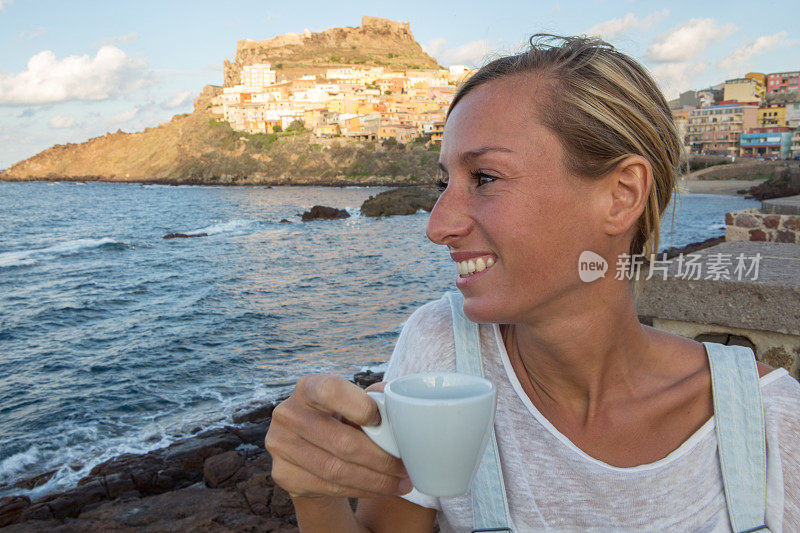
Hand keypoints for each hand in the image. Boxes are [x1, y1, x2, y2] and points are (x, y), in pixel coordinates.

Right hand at [265, 374, 411, 498]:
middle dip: (380, 458)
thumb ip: (376, 396)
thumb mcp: (355, 402)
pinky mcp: (283, 474)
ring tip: (400, 483)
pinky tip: (380, 490)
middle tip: (405, 467)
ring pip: (337, 470)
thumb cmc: (342, 419)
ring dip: (375, 480)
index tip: (380, 421)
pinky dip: (360, 490)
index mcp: (308, 387)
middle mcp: (288, 413)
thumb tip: (396, 399)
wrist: (311, 448)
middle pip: (341, 441)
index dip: (360, 406)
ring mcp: (280, 445)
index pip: (331, 390)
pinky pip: (329, 488)